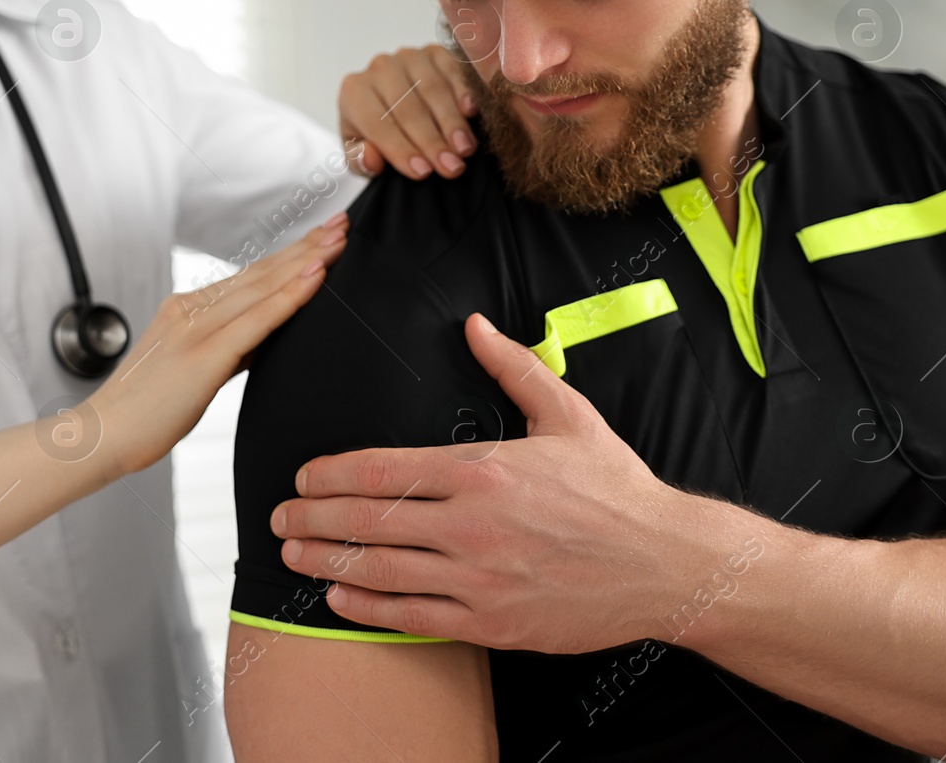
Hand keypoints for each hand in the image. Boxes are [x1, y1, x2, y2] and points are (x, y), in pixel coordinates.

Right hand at [95, 213, 348, 478]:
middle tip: (340, 224)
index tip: (320, 237)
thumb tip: (264, 340)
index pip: (248, 276)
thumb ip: (227, 349)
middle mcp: (190, 309)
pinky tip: (315, 277)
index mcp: (186, 310)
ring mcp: (195, 329)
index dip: (288, 255)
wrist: (101, 436)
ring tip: (338, 240)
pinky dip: (289, 296)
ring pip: (261, 287)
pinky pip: (256, 321)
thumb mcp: (192, 369)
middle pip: (259, 272)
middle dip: (304, 247)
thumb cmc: (145, 411)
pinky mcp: (203, 356)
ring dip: (305, 260)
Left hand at [271, 312, 715, 652]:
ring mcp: (480, 577)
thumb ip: (512, 367)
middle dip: (313, 519)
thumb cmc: (617, 489)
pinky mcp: (493, 621)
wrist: (667, 564)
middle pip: (369, 521)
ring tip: (292, 555)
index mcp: (483, 469)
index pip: (384, 470)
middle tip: (278, 518)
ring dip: (326, 563)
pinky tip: (339, 598)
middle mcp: (473, 524)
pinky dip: (369, 607)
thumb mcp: (567, 414)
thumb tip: (473, 324)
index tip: (304, 477)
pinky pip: (414, 615)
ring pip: (381, 570)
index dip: (332, 476)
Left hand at [338, 44, 478, 179]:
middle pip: (407, 107)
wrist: (395, 106)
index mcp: (354, 92)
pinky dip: (463, 91)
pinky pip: (452, 70)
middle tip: (451, 168)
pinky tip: (472, 112)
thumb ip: (361, 161)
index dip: (400, 149)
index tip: (423, 172)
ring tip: (464, 150)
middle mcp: (380, 68)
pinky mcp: (437, 52)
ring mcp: (410, 57)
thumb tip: (371, 159)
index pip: (377, 123)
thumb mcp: (360, 155)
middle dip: (431, 141)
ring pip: (432, 89)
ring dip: (450, 122)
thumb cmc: (377, 135)